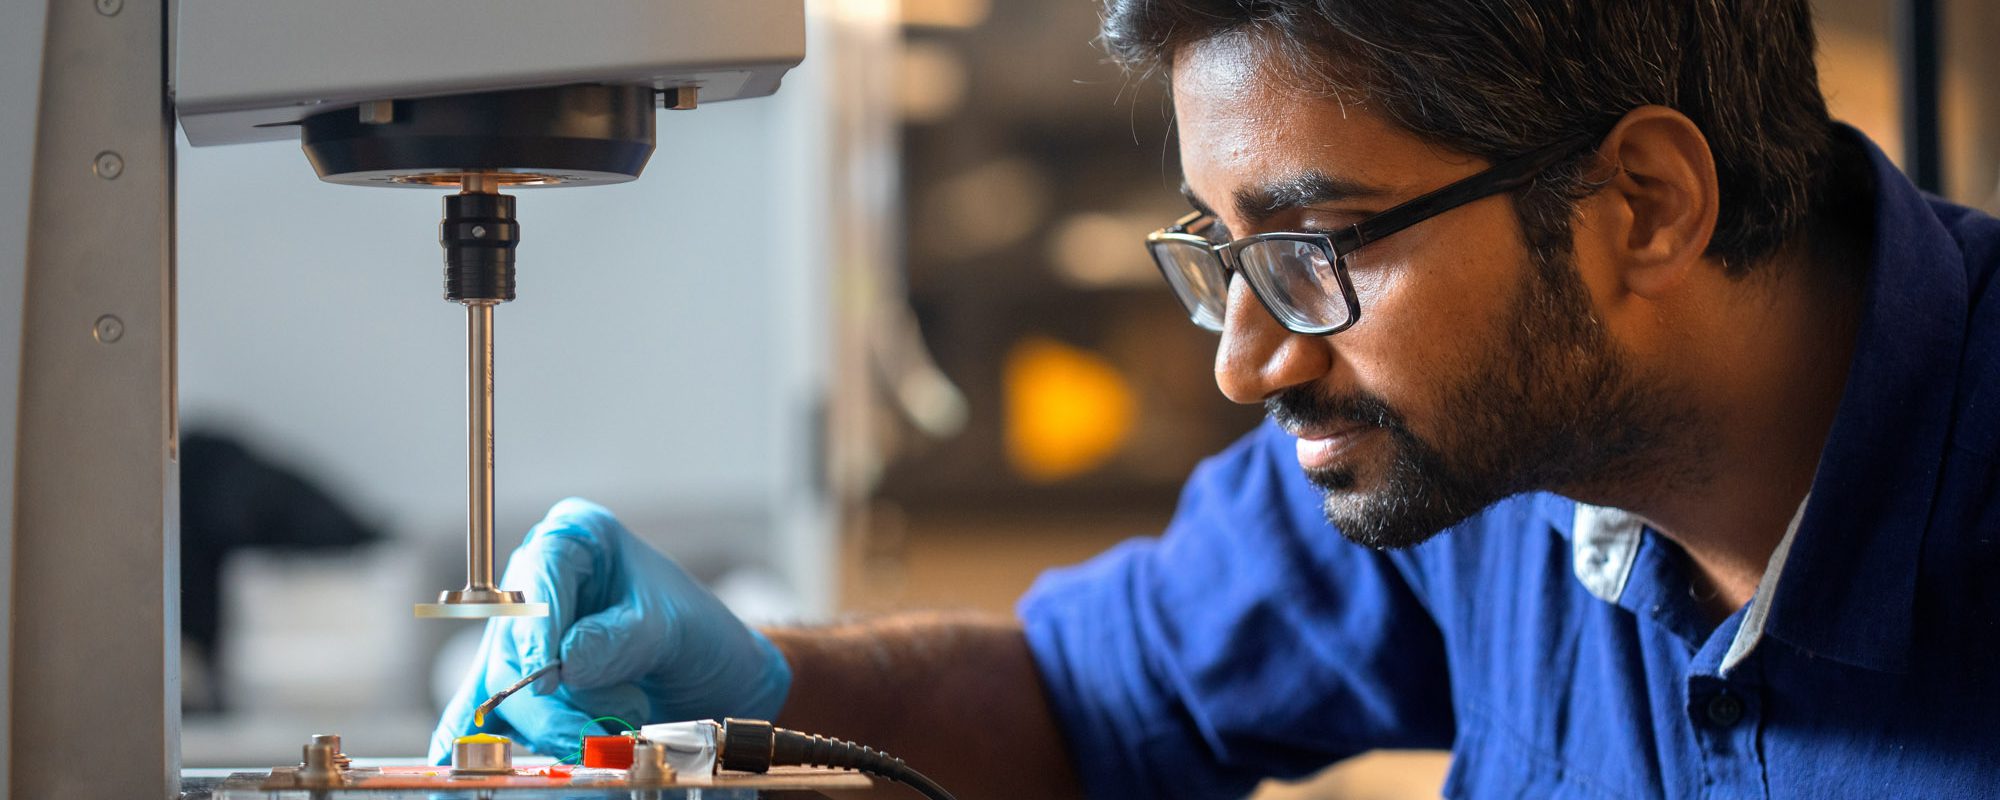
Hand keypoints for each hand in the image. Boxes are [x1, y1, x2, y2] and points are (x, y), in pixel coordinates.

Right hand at [428, 498, 791, 762]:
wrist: (706, 674)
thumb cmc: (694, 632)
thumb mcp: (671, 626)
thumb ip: (620, 639)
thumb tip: (565, 661)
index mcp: (576, 538)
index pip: (541, 567)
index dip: (537, 622)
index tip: (545, 673)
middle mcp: (538, 579)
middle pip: (513, 637)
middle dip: (549, 698)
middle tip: (589, 735)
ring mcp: (522, 631)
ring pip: (503, 683)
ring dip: (551, 724)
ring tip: (607, 738)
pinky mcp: (516, 679)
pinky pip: (483, 707)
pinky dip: (482, 737)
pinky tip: (455, 758)